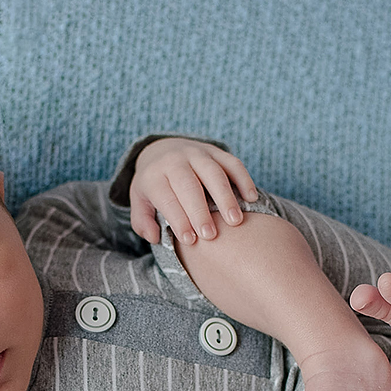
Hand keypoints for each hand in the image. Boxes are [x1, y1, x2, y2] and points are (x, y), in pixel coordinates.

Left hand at [128, 138, 258, 244]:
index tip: (190, 240)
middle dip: (200, 211)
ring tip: (235, 221)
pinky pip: (232, 163)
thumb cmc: (154, 186)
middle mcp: (175, 161)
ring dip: (225, 197)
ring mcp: (197, 153)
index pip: (166, 199)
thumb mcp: (139, 201)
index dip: (178, 219)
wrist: (161, 150)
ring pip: (214, 173)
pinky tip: (251, 199)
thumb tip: (154, 237)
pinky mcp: (216, 151)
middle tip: (211, 235)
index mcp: (154, 176)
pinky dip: (244, 179)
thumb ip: (142, 221)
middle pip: (189, 185)